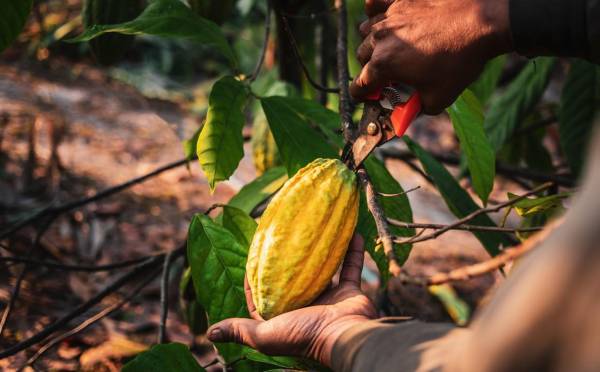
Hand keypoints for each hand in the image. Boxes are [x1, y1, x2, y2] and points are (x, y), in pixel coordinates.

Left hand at [206, 235, 376, 366]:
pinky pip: (350, 266)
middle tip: (283, 232)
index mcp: (283, 316)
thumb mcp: (265, 335)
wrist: (345, 337)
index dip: (254, 275)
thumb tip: (209, 332)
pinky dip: (351, 250)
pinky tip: (350, 232)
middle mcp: (305, 305)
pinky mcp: (348, 291)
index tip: (253, 252)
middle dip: (287, 257)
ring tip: (314, 227)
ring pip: (322, 267)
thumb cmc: (304, 335)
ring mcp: (328, 297)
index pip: (263, 294)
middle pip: (292, 277)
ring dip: (320, 249)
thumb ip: (240, 331)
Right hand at [351, 0, 512, 113]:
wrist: (483, 22)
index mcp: (384, 65)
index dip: (362, 94)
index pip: (359, 85)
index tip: (368, 96)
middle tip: (388, 74)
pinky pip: (375, 2)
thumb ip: (416, 109)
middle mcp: (380, 38)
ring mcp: (390, 15)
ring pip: (366, 31)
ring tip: (390, 46)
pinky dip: (376, 10)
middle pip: (361, 57)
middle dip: (370, 68)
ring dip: (373, 41)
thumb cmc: (460, 61)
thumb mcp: (439, 98)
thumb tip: (408, 111)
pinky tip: (387, 18)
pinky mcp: (401, 0)